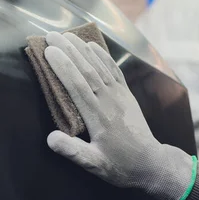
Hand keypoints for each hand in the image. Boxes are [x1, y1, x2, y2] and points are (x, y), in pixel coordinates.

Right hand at [44, 32, 194, 199]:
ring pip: (98, 66)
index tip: (48, 50)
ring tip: (67, 34)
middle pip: (85, 69)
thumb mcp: (94, 164)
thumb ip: (73, 151)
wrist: (150, 163)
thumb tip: (50, 138)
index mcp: (98, 116)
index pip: (76, 85)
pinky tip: (93, 45)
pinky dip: (103, 55)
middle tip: (50, 34)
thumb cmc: (119, 165)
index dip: (62, 66)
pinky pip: (113, 70)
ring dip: (82, 48)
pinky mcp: (126, 94)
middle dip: (68, 50)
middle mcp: (108, 100)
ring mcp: (119, 95)